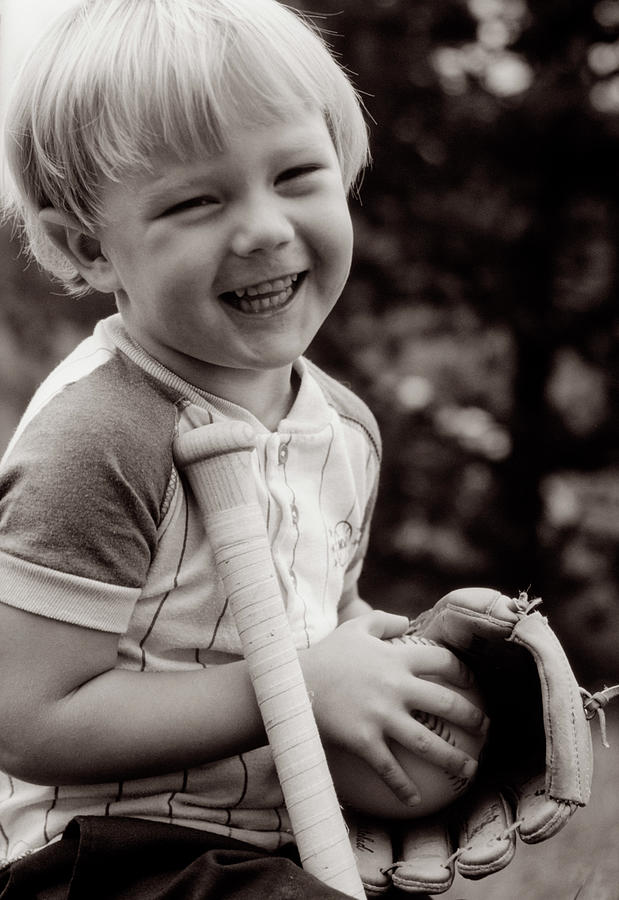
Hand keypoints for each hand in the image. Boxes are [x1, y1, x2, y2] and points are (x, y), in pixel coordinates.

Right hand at [300, 610, 487, 806]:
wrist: (292, 684)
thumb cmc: (326, 656)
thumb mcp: (355, 628)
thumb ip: (383, 620)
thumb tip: (406, 621)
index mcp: (396, 658)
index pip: (443, 662)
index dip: (464, 672)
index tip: (473, 684)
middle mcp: (395, 686)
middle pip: (447, 704)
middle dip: (474, 718)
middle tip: (485, 729)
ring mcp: (380, 716)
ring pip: (428, 743)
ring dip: (454, 759)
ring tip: (469, 769)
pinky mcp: (364, 741)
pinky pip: (390, 768)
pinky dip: (404, 787)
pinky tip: (415, 800)